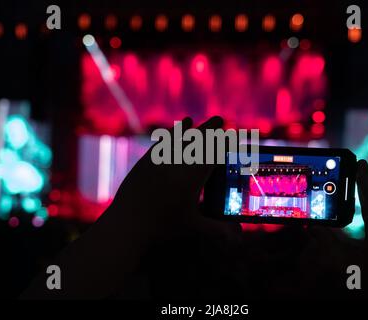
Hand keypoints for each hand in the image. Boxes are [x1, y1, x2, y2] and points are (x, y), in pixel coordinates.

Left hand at [22, 116, 240, 298]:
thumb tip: (239, 238)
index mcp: (191, 177)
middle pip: (196, 141)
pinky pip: (160, 144)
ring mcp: (159, 161)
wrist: (127, 224)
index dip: (222, 143)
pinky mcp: (145, 163)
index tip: (230, 134)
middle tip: (219, 118)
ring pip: (176, 140)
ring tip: (191, 120)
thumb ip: (218, 230)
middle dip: (209, 129)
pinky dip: (168, 135)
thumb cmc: (162, 227)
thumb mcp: (193, 227)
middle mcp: (176, 164)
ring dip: (187, 129)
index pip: (211, 154)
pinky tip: (172, 131)